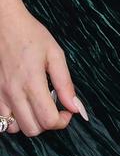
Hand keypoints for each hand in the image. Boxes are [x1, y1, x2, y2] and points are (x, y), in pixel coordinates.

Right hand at [0, 0, 87, 136]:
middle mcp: (14, 93)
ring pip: (16, 129)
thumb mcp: (55, 54)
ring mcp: (1, 96)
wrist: (5, 26)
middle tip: (55, 107)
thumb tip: (75, 106)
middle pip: (33, 130)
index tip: (68, 110)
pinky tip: (23, 104)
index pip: (48, 120)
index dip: (62, 120)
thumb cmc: (31, 35)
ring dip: (30, 122)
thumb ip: (65, 83)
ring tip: (38, 104)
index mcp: (32, 82)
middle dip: (48, 123)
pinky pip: (3, 121)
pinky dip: (15, 120)